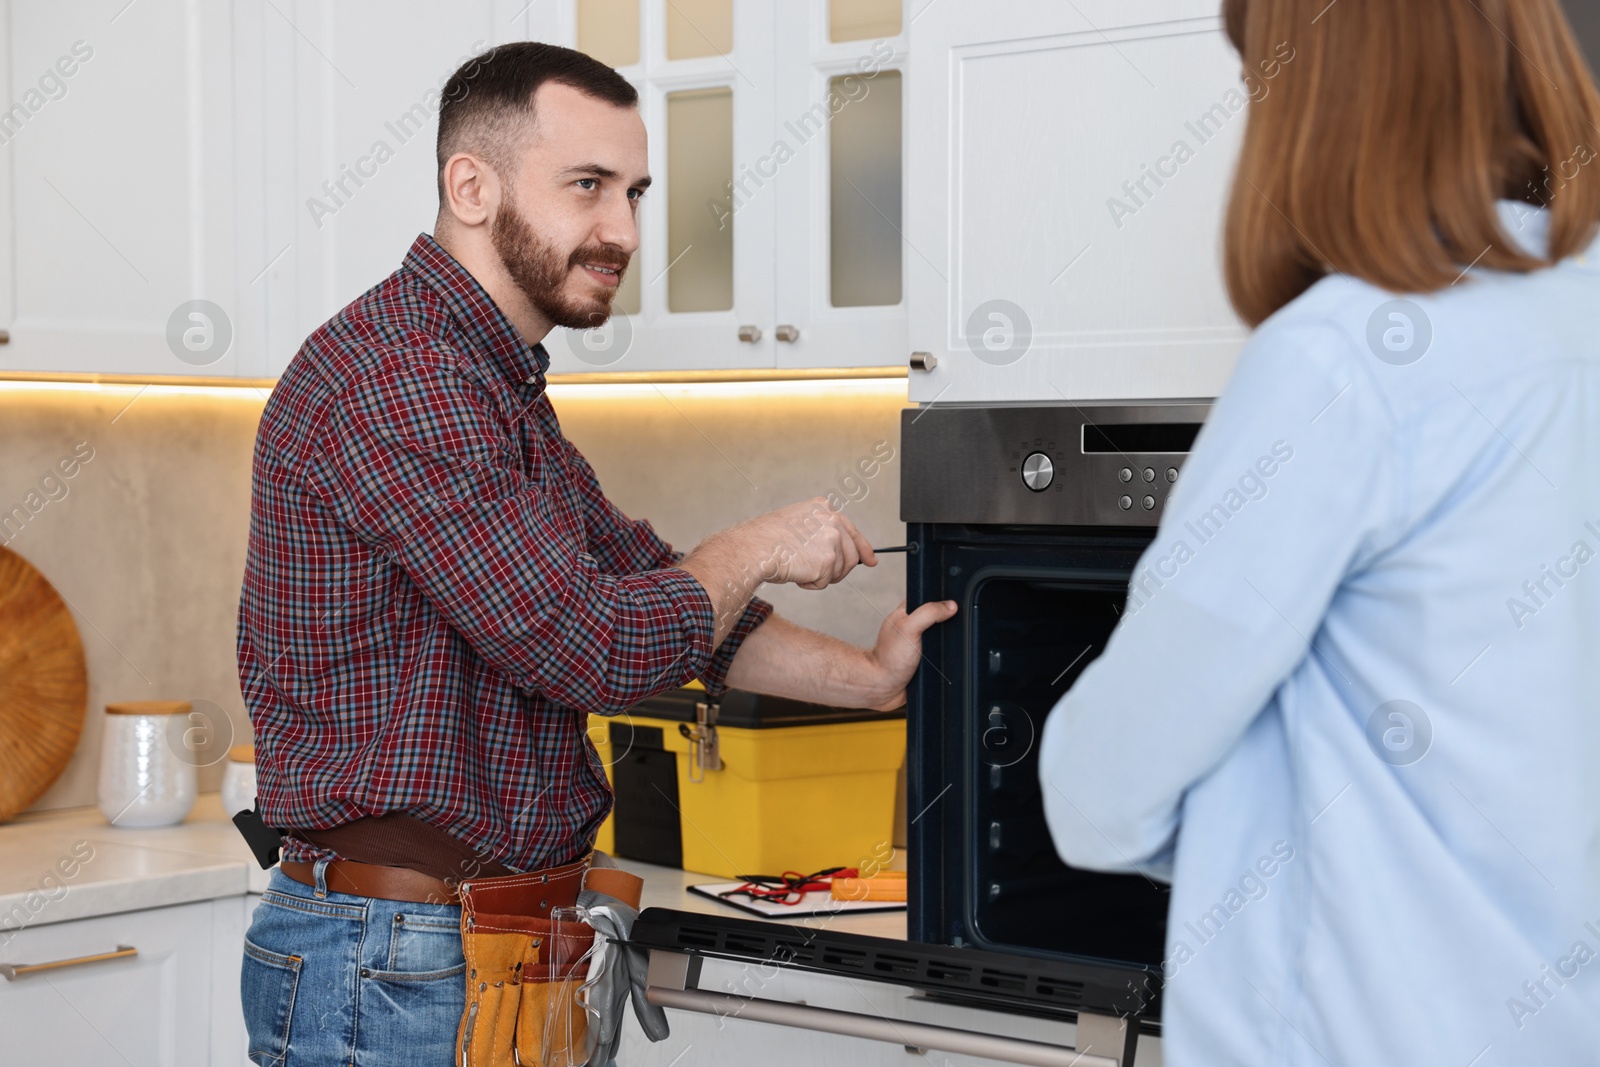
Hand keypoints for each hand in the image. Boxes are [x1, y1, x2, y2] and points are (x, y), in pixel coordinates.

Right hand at [738, 497, 875, 590]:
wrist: (752, 549)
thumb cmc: (765, 540)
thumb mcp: (795, 523)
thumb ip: (818, 531)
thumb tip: (838, 551)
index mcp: (822, 507)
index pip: (851, 530)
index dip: (863, 548)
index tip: (870, 560)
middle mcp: (831, 520)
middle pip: (851, 555)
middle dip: (838, 570)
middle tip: (818, 574)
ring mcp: (831, 539)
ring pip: (840, 571)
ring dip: (821, 576)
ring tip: (798, 567)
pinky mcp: (827, 561)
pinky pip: (826, 582)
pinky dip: (811, 584)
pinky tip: (796, 573)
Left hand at [860, 598, 957, 710]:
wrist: (884, 688)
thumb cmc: (889, 658)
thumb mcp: (909, 627)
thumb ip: (929, 613)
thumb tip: (951, 605)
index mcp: (907, 612)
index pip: (930, 598)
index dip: (943, 600)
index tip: (953, 607)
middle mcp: (914, 626)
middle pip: (941, 618)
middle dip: (948, 624)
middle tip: (948, 632)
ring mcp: (920, 643)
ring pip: (943, 637)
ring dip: (947, 643)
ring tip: (944, 649)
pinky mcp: (925, 659)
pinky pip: (942, 655)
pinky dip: (946, 658)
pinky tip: (945, 660)